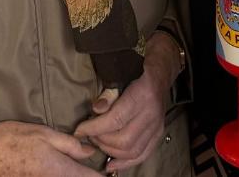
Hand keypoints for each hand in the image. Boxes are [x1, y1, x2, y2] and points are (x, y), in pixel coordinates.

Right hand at [0, 120, 97, 176]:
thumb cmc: (9, 140)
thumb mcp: (43, 133)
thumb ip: (70, 144)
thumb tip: (90, 151)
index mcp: (60, 171)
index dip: (105, 176)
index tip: (112, 170)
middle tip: (99, 168)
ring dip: (75, 176)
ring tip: (80, 168)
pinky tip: (60, 169)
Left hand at [73, 32, 181, 171]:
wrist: (159, 76)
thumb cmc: (136, 74)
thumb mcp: (120, 77)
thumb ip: (108, 94)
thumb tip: (96, 110)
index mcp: (142, 96)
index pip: (115, 119)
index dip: (94, 128)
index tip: (79, 130)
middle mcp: (152, 114)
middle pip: (123, 139)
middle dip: (100, 140)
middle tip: (88, 134)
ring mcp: (157, 127)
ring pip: (131, 150)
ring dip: (110, 151)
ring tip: (98, 143)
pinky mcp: (158, 135)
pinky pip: (142, 155)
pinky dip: (125, 163)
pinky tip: (111, 164)